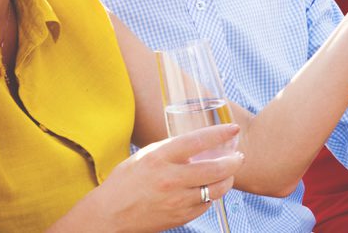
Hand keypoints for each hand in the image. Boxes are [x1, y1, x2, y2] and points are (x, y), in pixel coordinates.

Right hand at [86, 125, 242, 230]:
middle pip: (216, 169)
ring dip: (227, 179)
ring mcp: (177, 201)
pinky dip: (211, 196)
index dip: (220, 134)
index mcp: (159, 158)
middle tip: (238, 156)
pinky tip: (208, 189)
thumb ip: (171, 149)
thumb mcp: (145, 156)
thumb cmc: (125, 182)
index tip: (234, 129)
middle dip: (234, 161)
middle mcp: (170, 180)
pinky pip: (206, 204)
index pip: (197, 141)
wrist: (108, 216)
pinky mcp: (180, 217)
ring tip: (228, 173)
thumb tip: (200, 141)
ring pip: (217, 189)